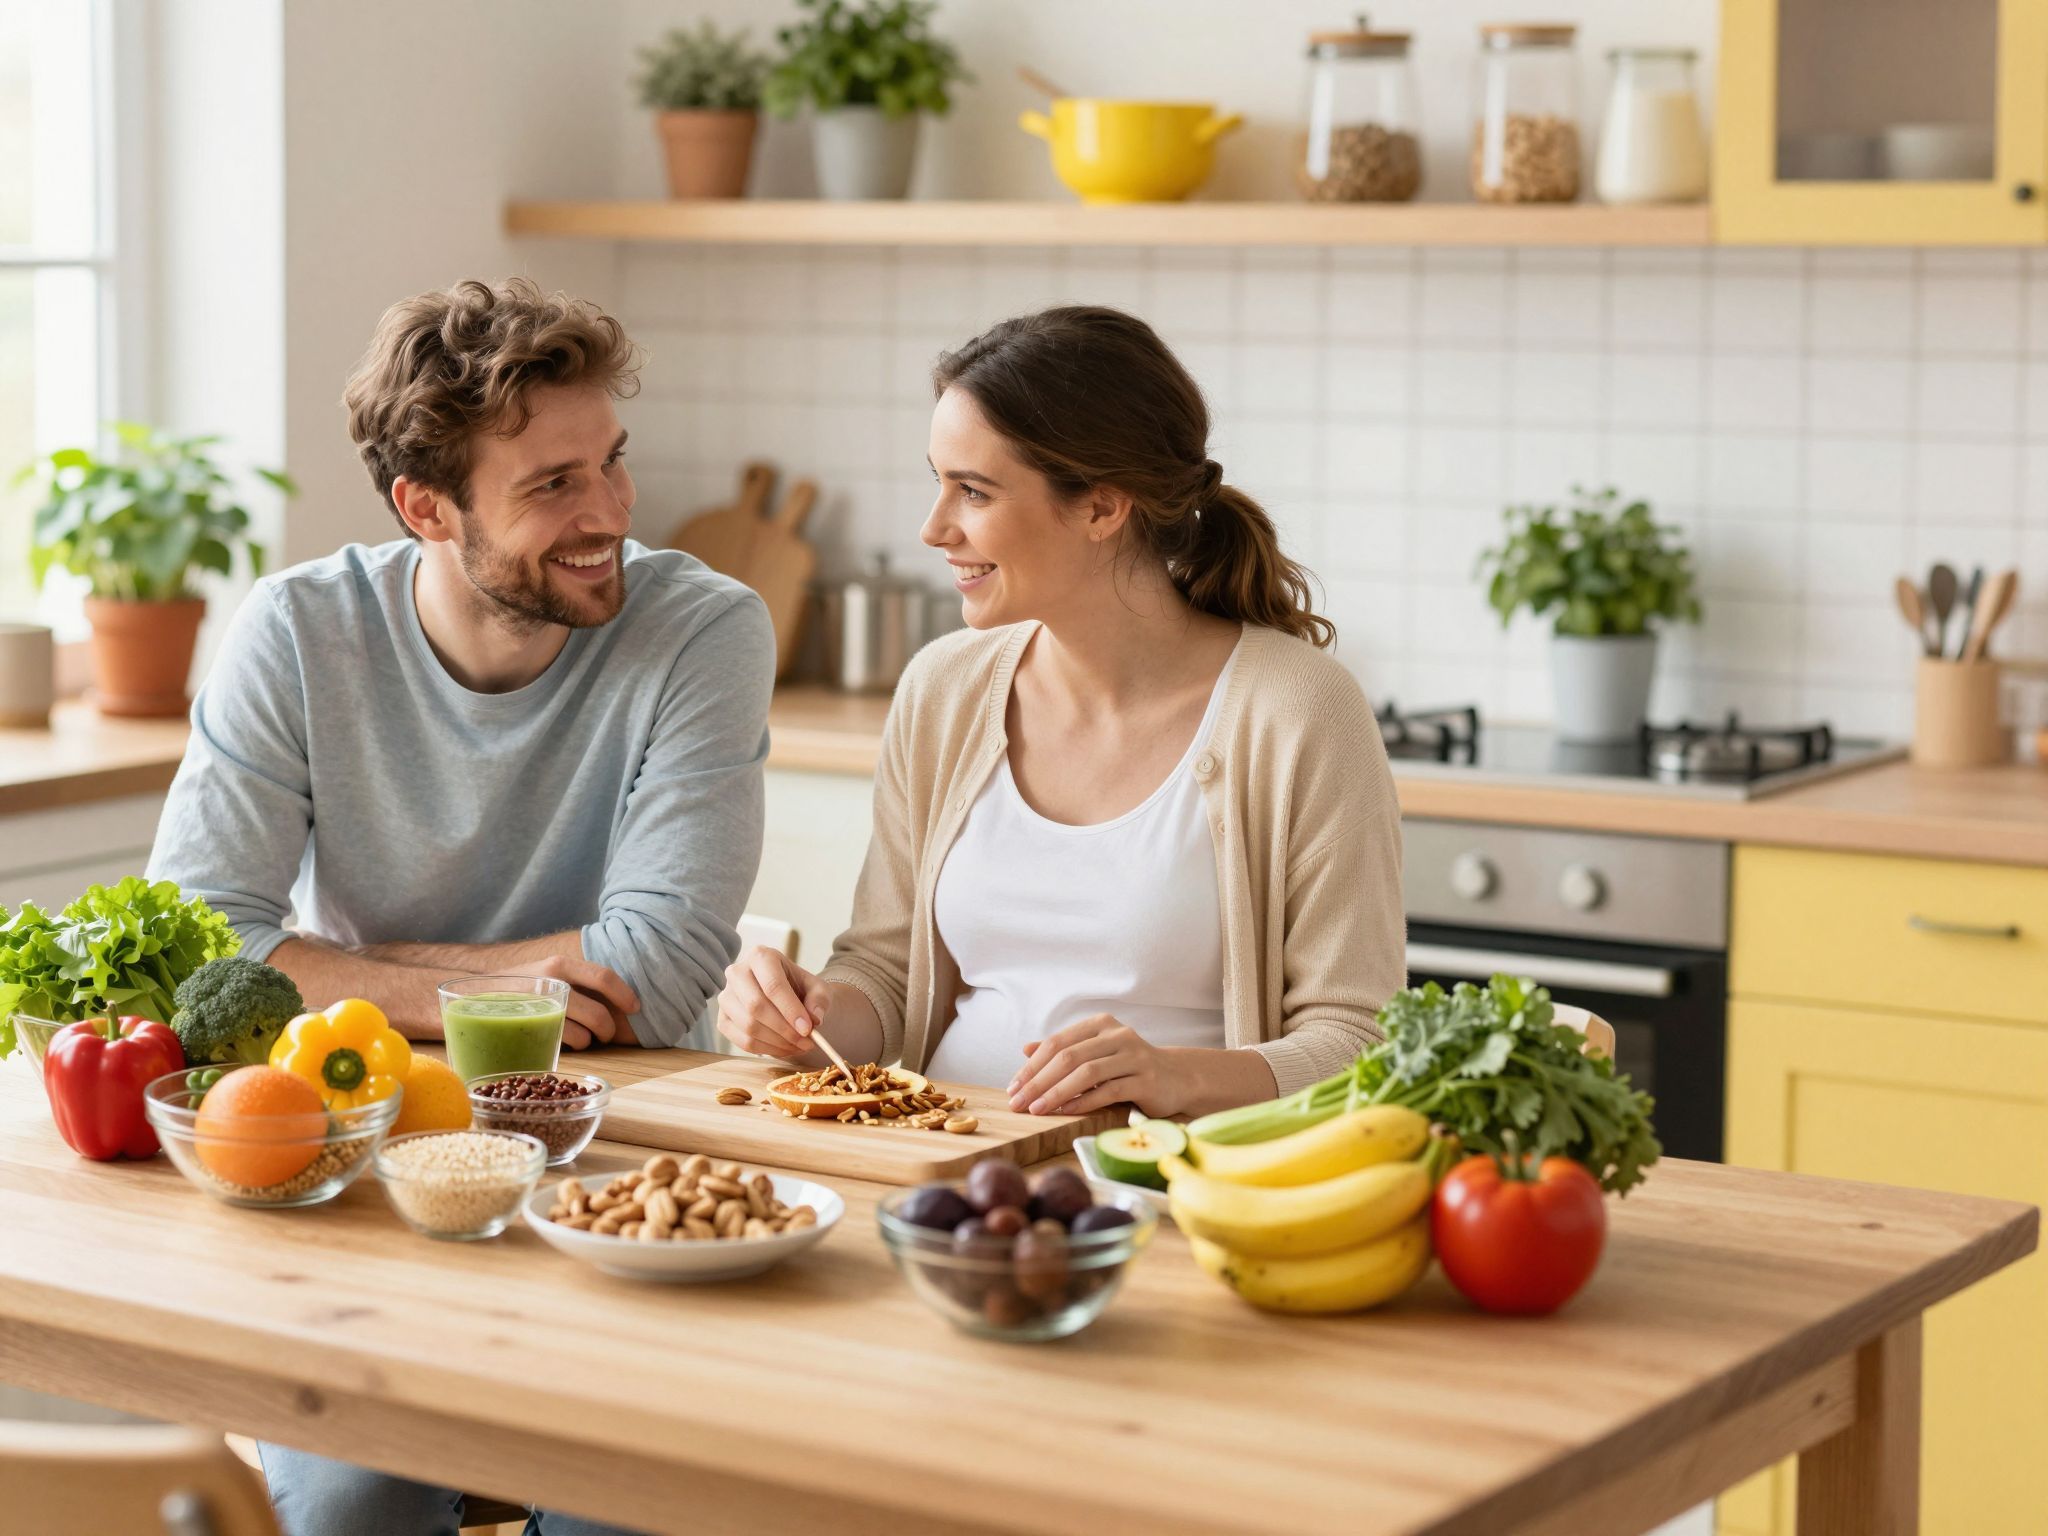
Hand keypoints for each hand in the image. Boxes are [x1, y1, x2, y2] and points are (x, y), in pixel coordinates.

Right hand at [512, 955, 639, 1050]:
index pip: (603, 977)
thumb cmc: (523, 986)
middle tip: (606, 1034)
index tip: (636, 1007)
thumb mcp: (549, 972)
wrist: (476, 995)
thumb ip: (577, 979)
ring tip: (580, 1037)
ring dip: (588, 1041)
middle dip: (609, 1029)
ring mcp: (539, 1009)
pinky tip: (560, 1040)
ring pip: (583, 1036)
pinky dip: (570, 1048)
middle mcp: (550, 984)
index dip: (625, 994)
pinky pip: (563, 1046)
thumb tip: (617, 997)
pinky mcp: (530, 1031)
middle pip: (598, 1014)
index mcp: (560, 965)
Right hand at [717, 946, 829, 1060]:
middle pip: (756, 1006)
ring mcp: (726, 997)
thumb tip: (815, 1018)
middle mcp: (737, 972)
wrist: (786, 997)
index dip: (790, 1010)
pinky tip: (784, 1048)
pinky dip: (767, 1049)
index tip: (807, 1029)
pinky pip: (742, 1041)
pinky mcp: (723, 1019)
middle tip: (806, 1042)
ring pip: (748, 1026)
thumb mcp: (817, 988)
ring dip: (778, 1042)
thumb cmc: (800, 989)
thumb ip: (819, 1000)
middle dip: (784, 1029)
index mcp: (761, 956)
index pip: (772, 985)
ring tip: (799, 1045)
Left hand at [1008, 1015, 1182, 1117]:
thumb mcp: (1095, 1053)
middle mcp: (1118, 1035)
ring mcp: (1134, 1056)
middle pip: (1068, 1057)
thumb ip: (1064, 1050)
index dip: (1032, 1066)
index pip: (1057, 1043)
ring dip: (1057, 1093)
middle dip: (1038, 1082)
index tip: (1013, 1088)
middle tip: (1018, 1102)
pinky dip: (1084, 1101)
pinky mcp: (1146, 1080)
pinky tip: (1066, 1111)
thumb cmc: (1129, 1067)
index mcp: (1101, 1025)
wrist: (1177, 1078)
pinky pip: (1109, 1090)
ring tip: (1037, 1110)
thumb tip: (1026, 1049)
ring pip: (1087, 1073)